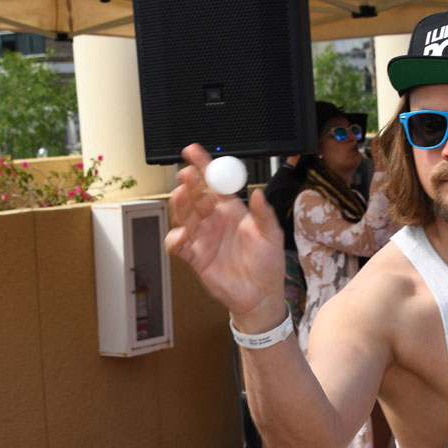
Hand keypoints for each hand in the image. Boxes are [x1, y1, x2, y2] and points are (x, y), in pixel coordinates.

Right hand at [166, 144, 285, 330]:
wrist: (261, 296)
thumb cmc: (268, 265)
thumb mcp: (272, 236)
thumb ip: (264, 214)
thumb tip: (258, 193)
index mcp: (232, 211)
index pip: (214, 183)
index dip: (203, 166)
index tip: (193, 151)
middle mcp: (214, 221)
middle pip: (196, 196)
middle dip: (189, 183)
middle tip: (187, 174)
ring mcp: (203, 238)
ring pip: (184, 216)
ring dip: (180, 204)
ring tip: (181, 194)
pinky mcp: (195, 257)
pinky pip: (178, 245)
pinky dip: (175, 239)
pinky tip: (180, 234)